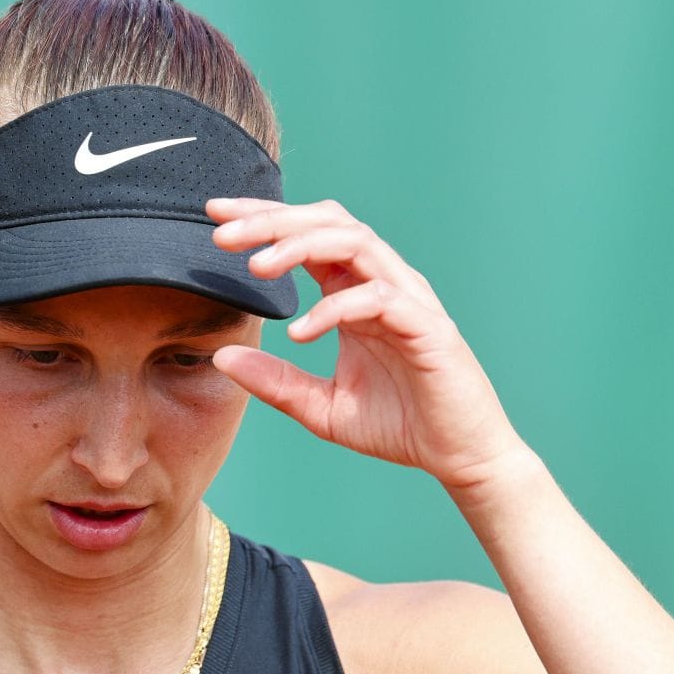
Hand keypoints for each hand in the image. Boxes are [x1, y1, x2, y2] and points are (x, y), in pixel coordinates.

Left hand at [206, 195, 531, 490]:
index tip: (214, 218)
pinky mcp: (429, 328)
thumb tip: (221, 358)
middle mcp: (383, 284)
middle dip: (273, 220)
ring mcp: (409, 300)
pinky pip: (379, 298)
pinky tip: (300, 332)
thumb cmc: (399, 424)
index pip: (308, 235)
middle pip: (329, 222)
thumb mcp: (320, 407)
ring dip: (302, 246)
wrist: (459, 456)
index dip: (265, 220)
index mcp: (355, 292)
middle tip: (222, 232)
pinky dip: (336, 308)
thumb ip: (275, 382)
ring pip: (356, 243)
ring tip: (257, 267)